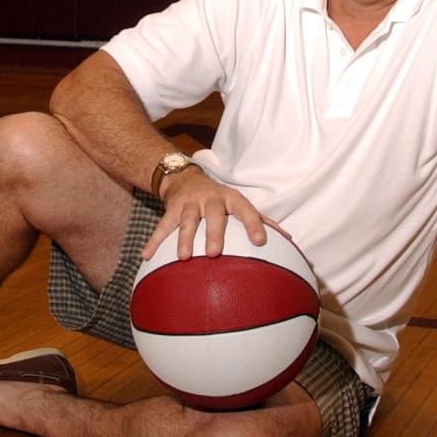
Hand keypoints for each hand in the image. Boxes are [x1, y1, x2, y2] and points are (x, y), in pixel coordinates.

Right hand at [141, 166, 267, 260]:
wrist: (185, 178)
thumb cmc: (220, 199)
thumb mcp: (240, 204)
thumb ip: (263, 221)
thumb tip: (290, 240)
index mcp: (231, 199)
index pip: (246, 210)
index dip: (254, 224)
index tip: (261, 241)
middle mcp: (211, 199)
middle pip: (213, 214)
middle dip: (214, 233)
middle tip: (214, 253)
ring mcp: (189, 204)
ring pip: (186, 220)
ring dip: (184, 238)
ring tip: (183, 257)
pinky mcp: (171, 209)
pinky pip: (161, 226)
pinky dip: (154, 241)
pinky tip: (146, 257)